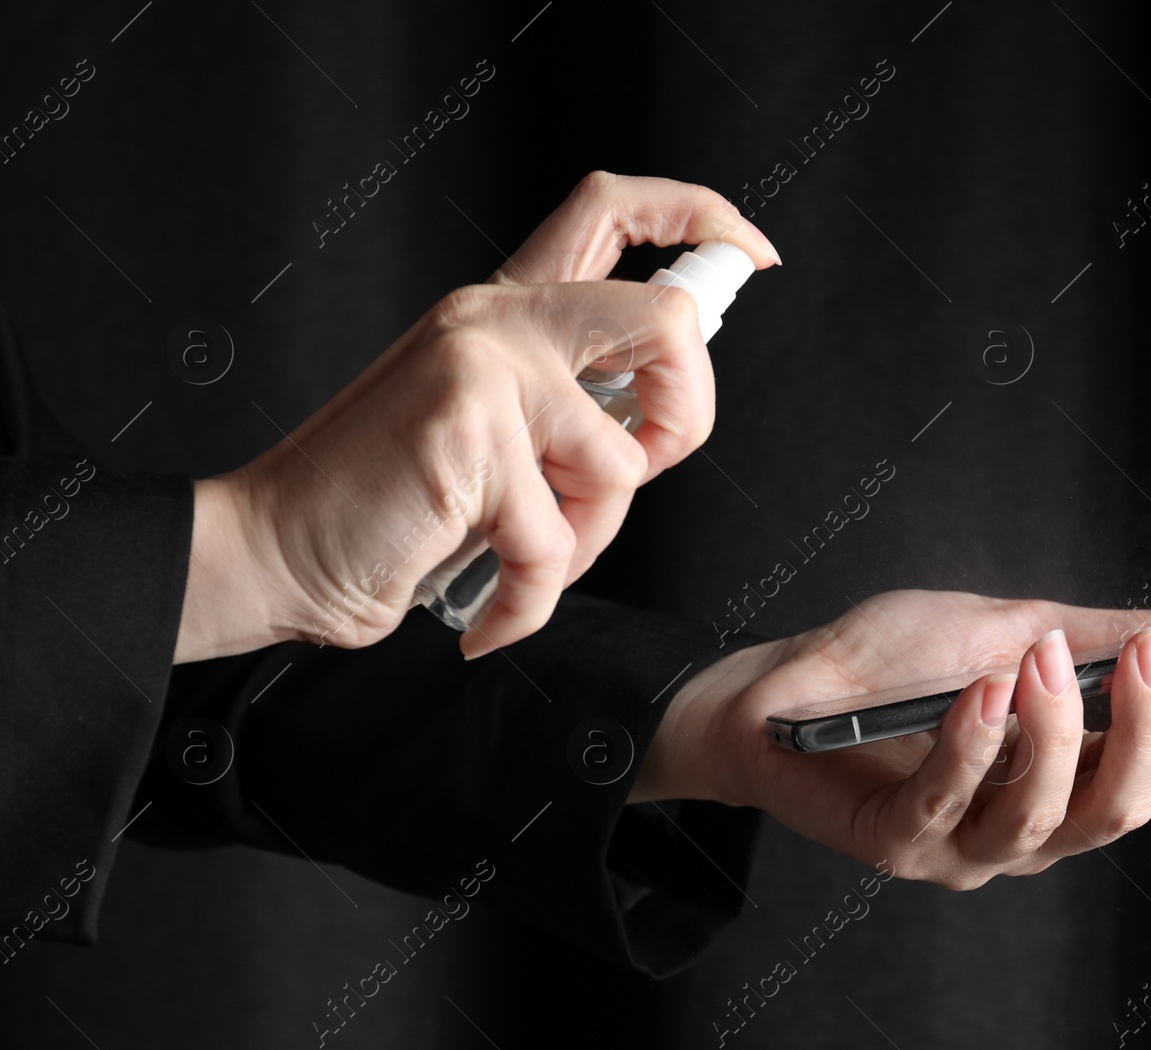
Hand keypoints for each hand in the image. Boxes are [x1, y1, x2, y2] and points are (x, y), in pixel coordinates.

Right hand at [176, 172, 779, 662]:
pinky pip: (558, 539)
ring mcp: (482, 367)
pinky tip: (490, 609)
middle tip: (642, 468)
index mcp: (507, 308)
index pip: (614, 212)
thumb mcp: (492, 433)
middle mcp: (497, 317)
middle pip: (664, 318)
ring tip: (521, 557)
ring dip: (584, 541)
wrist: (274, 549)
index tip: (750, 256)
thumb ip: (570, 407)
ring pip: (620, 461)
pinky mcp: (467, 433)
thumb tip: (667, 417)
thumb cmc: (389, 506)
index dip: (702, 219)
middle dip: (687, 416)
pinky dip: (531, 598)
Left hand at [639, 591, 1150, 888]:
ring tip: (1044, 661)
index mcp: (1062, 780)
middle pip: (1119, 808)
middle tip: (1150, 653)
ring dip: (1058, 733)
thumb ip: (1096, 635)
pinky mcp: (900, 843)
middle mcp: (1025, 828)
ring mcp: (963, 846)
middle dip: (1147, 729)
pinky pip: (950, 803)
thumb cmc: (892, 661)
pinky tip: (984, 691)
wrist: (780, 685)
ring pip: (1045, 816)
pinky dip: (974, 745)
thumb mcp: (1005, 628)